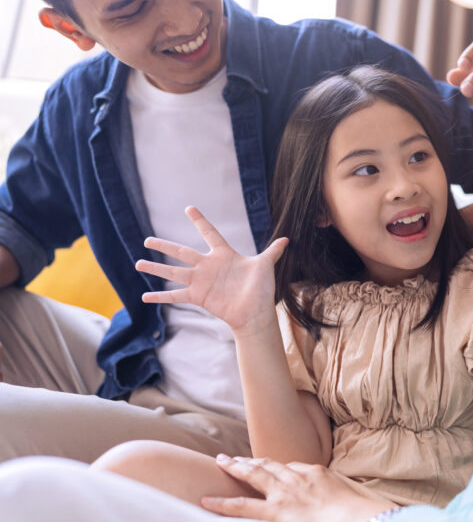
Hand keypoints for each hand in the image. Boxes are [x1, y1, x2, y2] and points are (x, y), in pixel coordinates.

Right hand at [135, 206, 287, 335]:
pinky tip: (144, 296)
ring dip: (156, 268)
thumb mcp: (264, 266)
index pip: (210, 233)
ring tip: (138, 263)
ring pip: (174, 272)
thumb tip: (286, 239)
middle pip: (182, 252)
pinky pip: (175, 296)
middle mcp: (209, 266)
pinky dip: (160, 297)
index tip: (189, 208)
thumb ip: (272, 252)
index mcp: (224, 255)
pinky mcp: (198, 297)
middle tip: (147, 239)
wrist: (255, 313)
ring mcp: (201, 282)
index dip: (200, 221)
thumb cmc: (261, 289)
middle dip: (165, 246)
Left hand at [202, 455, 391, 521]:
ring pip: (254, 475)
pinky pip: (243, 506)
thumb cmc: (359, 511)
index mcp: (316, 472)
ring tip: (220, 463)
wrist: (355, 519)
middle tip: (233, 457)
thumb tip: (343, 499)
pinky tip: (207, 500)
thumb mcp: (351, 494)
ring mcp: (284, 492)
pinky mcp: (275, 511)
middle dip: (250, 459)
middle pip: (268, 464)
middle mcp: (297, 477)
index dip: (276, 466)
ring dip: (235, 468)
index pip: (292, 466)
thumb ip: (340, 492)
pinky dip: (223, 502)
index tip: (266, 465)